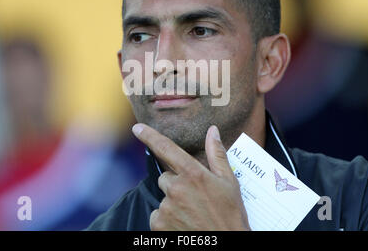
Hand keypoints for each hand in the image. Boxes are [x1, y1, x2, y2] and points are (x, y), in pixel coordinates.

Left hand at [132, 123, 249, 230]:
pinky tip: (184, 224)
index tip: (137, 128)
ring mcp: (166, 207)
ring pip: (163, 198)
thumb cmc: (230, 215)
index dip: (149, 136)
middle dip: (176, 184)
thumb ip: (217, 154)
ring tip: (192, 214)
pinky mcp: (159, 224)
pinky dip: (167, 219)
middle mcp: (176, 188)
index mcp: (193, 174)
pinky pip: (157, 215)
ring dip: (173, 203)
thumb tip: (213, 131)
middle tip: (195, 198)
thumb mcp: (229, 182)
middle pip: (165, 178)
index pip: (166, 149)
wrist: (226, 244)